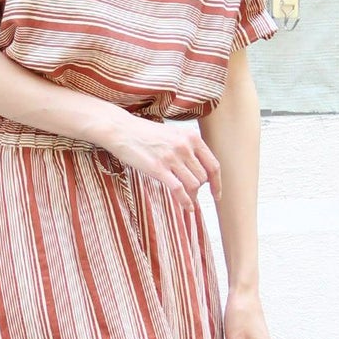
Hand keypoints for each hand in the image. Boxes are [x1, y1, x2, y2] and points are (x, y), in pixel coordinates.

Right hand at [105, 115, 221, 213]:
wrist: (122, 130)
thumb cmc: (146, 134)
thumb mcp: (174, 135)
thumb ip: (189, 150)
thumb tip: (202, 175)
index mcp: (191, 137)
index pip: (213, 165)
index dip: (217, 183)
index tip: (216, 195)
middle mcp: (184, 146)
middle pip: (203, 178)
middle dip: (199, 189)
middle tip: (191, 195)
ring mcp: (171, 157)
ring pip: (193, 185)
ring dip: (192, 195)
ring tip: (187, 200)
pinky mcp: (158, 168)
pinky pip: (179, 190)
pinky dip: (186, 202)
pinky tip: (188, 208)